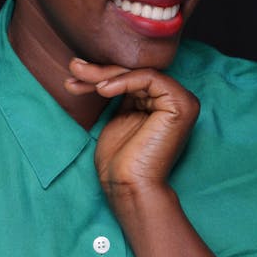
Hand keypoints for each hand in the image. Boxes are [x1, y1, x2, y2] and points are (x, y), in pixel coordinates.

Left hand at [65, 59, 199, 201]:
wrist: (129, 188)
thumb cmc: (120, 160)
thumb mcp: (118, 116)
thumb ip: (120, 93)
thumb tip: (103, 69)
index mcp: (162, 102)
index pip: (131, 77)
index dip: (102, 75)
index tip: (74, 77)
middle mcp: (176, 98)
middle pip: (134, 73)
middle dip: (100, 71)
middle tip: (74, 68)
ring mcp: (182, 100)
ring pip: (138, 72)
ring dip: (105, 73)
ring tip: (79, 76)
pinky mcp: (180, 105)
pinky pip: (150, 78)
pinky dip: (124, 80)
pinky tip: (102, 89)